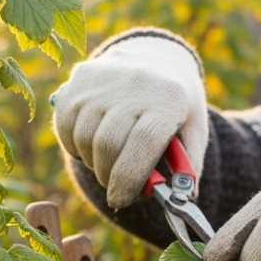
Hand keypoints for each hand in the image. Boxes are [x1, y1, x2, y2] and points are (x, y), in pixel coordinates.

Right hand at [52, 31, 208, 208]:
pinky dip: (75, 145)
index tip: (121, 200)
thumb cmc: (176, 108)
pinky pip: (66, 126)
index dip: (129, 178)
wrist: (155, 59)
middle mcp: (135, 83)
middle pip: (108, 144)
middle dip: (109, 177)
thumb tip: (179, 202)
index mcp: (170, 98)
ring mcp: (104, 79)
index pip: (143, 142)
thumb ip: (189, 169)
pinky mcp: (79, 79)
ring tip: (108, 163)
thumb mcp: (194, 131)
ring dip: (92, 162)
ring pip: (84, 138)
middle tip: (116, 188)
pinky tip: (92, 144)